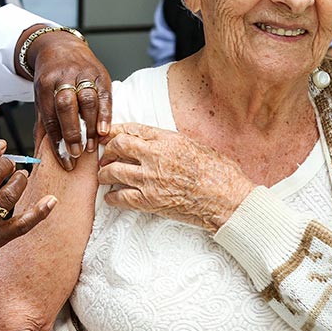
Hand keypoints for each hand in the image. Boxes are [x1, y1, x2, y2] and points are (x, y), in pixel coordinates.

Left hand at [24, 29, 111, 170]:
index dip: (57, 141)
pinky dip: (105, 115)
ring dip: (90, 126)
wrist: (60, 46)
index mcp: (45, 84)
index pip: (50, 117)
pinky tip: (104, 131)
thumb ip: (42, 123)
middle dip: (72, 132)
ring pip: (87, 101)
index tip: (65, 160)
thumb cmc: (50, 77)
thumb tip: (39, 154)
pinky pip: (104, 95)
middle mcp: (63, 77)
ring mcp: (82, 73)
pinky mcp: (100, 73)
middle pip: (66, 106)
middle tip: (77, 153)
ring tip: (91, 146)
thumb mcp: (41, 96)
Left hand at [98, 123, 254, 231]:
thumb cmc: (219, 172)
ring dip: (104, 174)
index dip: (117, 131)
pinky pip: (121, 197)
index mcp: (167, 140)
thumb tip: (155, 141)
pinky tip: (111, 197)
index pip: (133, 129)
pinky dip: (112, 197)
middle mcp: (155, 156)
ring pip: (113, 171)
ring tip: (104, 176)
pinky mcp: (149, 201)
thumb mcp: (195, 145)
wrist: (227, 199)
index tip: (110, 135)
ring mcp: (150, 179)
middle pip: (118, 146)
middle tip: (105, 156)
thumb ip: (171, 142)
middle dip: (108, 150)